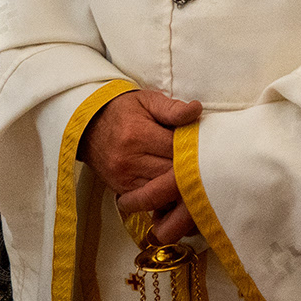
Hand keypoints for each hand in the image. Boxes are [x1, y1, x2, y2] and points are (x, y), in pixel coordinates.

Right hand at [79, 89, 202, 241]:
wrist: (88, 125)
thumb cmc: (124, 110)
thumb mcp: (148, 101)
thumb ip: (172, 108)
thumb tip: (196, 110)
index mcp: (138, 135)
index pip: (177, 149)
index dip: (196, 150)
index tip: (212, 148)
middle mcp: (129, 160)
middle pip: (172, 173)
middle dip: (192, 171)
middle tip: (212, 166)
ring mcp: (123, 178)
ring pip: (163, 191)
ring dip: (181, 187)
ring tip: (199, 180)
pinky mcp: (120, 189)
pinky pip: (149, 199)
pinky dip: (165, 196)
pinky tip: (178, 190)